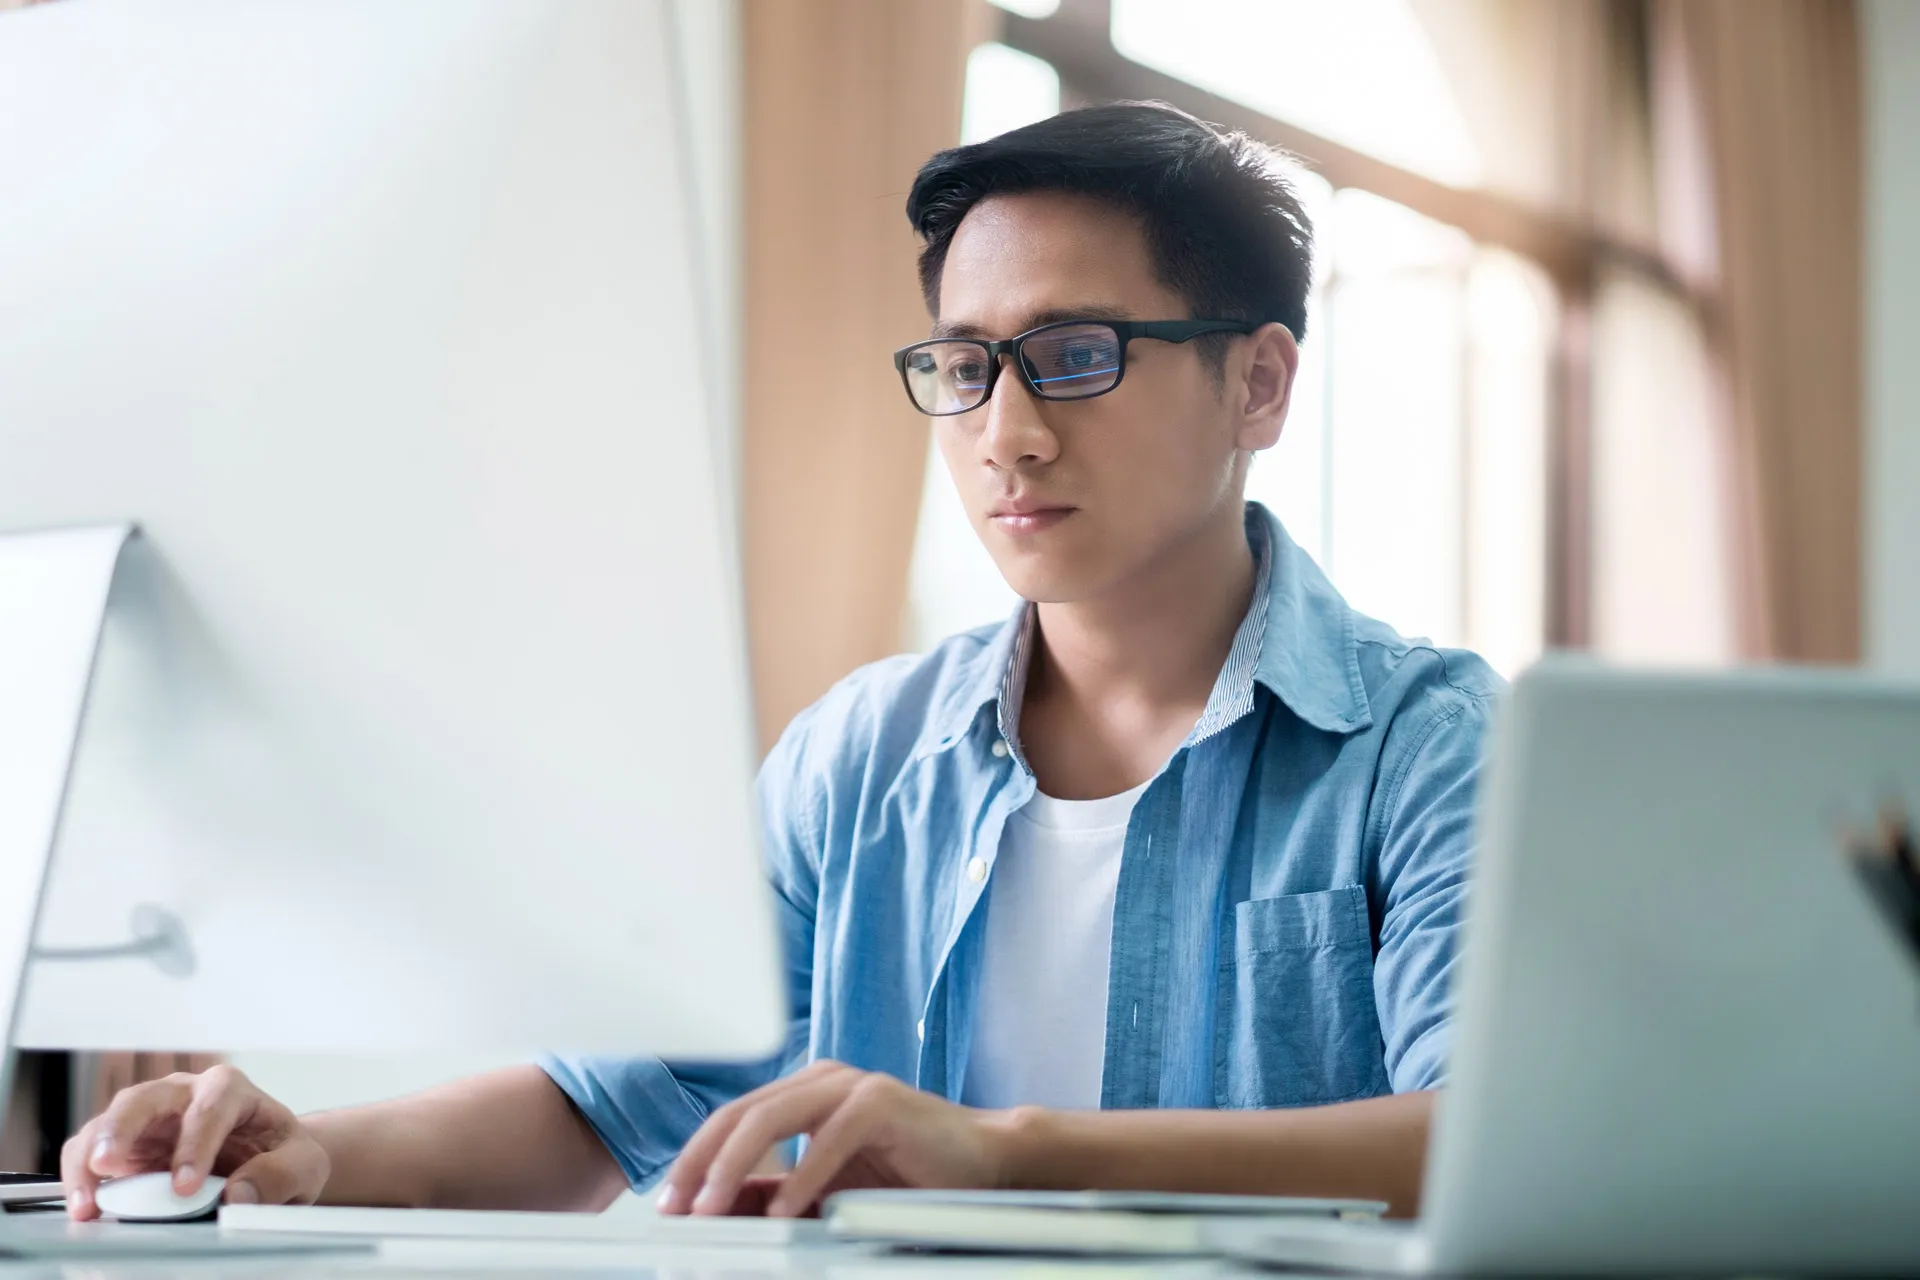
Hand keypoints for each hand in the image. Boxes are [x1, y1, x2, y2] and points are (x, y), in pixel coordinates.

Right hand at [60, 1065, 329, 1219]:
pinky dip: (82, 1175)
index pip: (210, 1108)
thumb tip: (239, 1194)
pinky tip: (85, 1205)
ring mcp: (149, 1118)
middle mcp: (183, 1095)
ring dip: (91, 1158)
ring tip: (87, 1201)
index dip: (195, 1145)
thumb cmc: (281, 1155)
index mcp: (230, 1090)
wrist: (267, 1160)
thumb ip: (280, 1175)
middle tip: (107, 1165)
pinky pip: (92, 1150)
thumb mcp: (303, 1165)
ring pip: (108, 1123)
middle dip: (122, 1129)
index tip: (185, 1186)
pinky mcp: (126, 1144)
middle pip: (144, 1099)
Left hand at [657, 1060, 1025, 1218]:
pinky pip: (829, 1138)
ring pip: (772, 1117)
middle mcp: (821, 1080)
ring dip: (735, 1167)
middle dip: (701, 1163)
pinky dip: (802, 1177)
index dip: (695, 1159)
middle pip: (741, 1114)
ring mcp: (851, 1085)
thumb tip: (717, 1211)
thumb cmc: (906, 1176)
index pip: (732, 1119)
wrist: (981, 1164)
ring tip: (713, 1208)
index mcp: (803, 1093)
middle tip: (679, 1207)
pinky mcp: (882, 1101)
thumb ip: (775, 1194)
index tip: (670, 1203)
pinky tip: (785, 1211)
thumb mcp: (825, 1190)